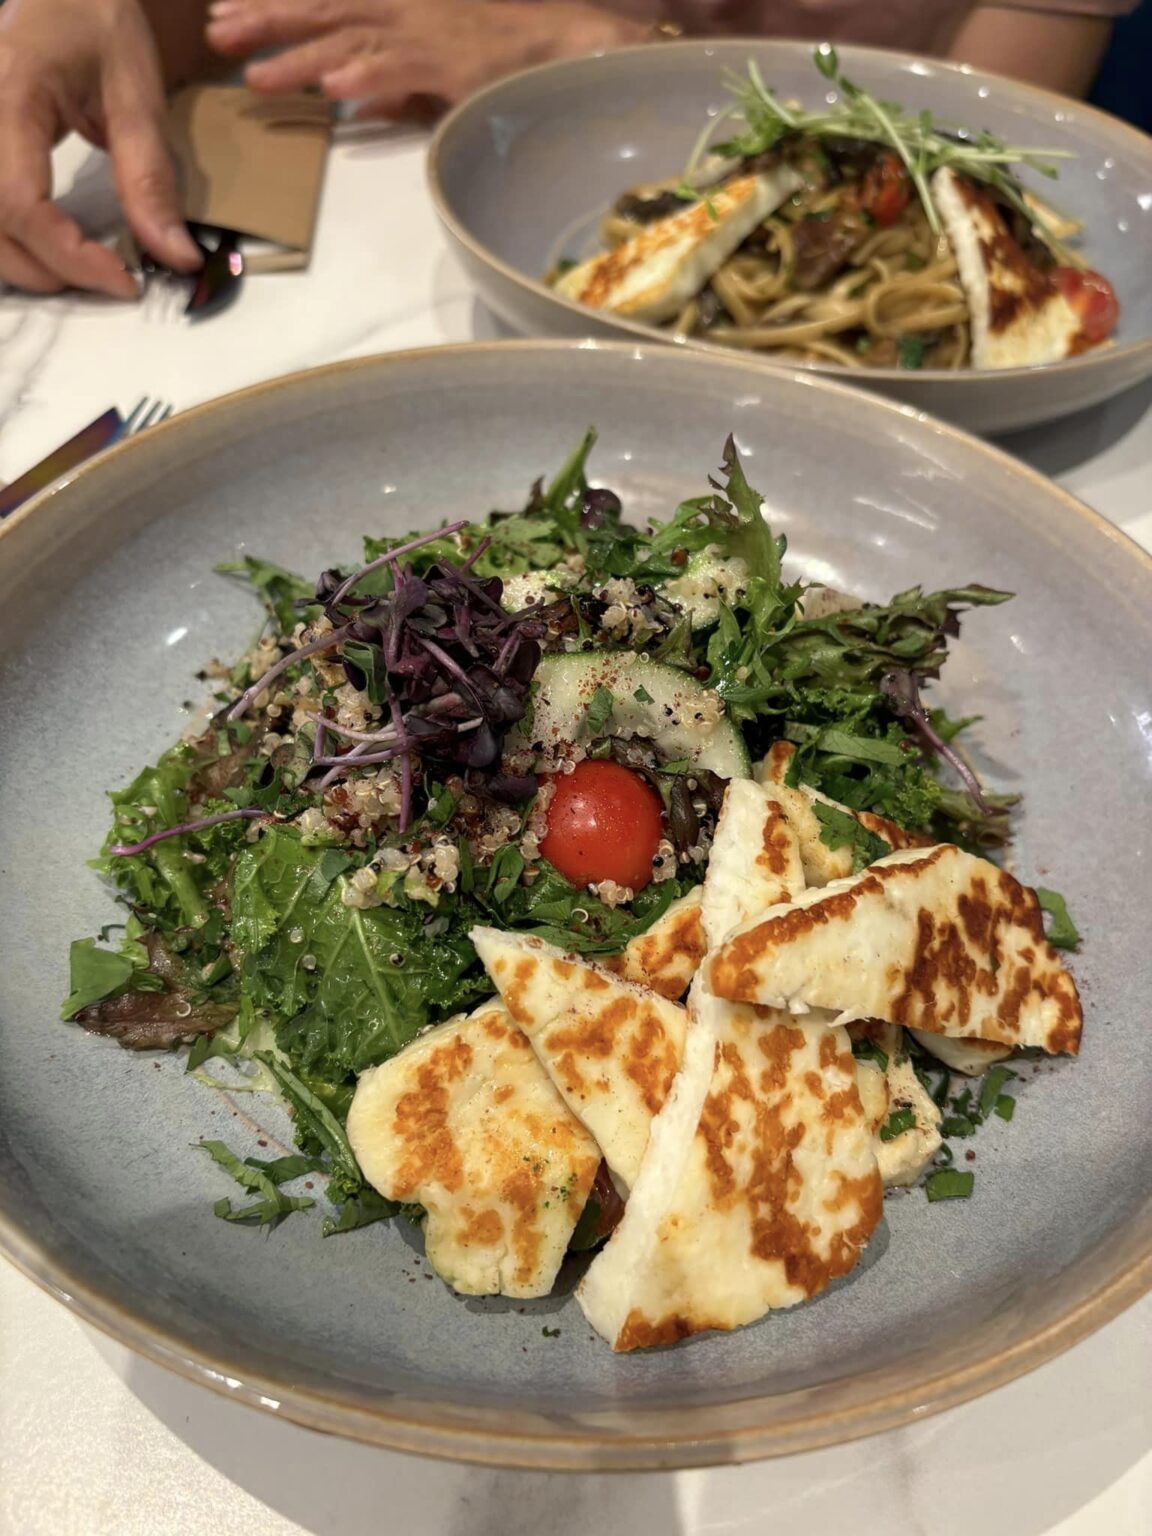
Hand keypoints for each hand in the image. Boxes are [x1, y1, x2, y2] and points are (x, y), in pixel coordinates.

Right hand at [0, 0, 201, 296]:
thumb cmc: (98, 25)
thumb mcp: (137, 97)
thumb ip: (151, 179)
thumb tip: (177, 257)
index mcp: (12, 100)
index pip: (23, 204)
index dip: (71, 257)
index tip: (126, 282)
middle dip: (49, 270)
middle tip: (110, 282)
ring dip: (27, 264)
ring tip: (84, 270)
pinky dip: (15, 241)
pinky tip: (53, 249)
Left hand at [206, 0, 644, 116]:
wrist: (565, 48)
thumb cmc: (504, 62)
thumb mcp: (434, 70)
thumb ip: (391, 85)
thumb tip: (352, 102)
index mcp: (396, 7)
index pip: (324, 2)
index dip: (271, 7)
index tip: (222, 15)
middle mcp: (403, 9)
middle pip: (321, 9)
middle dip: (265, 19)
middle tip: (213, 31)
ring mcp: (425, 32)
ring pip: (349, 38)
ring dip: (299, 55)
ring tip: (255, 75)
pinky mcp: (451, 62)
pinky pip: (401, 67)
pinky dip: (367, 77)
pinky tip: (334, 87)